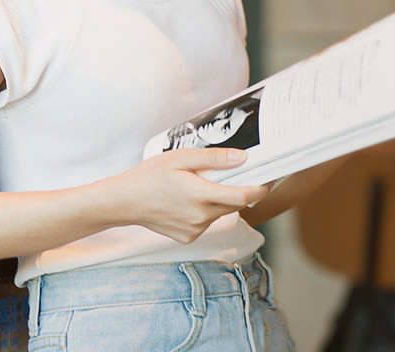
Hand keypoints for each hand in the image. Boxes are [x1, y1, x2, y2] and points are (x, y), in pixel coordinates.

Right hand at [110, 148, 271, 243]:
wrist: (124, 202)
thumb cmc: (150, 176)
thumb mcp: (181, 158)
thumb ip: (214, 158)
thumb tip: (242, 158)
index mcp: (201, 195)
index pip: (243, 196)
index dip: (260, 188)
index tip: (270, 178)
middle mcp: (201, 217)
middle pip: (233, 204)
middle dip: (239, 189)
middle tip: (236, 172)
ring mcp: (194, 230)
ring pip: (220, 212)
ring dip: (219, 199)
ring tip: (199, 183)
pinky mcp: (188, 237)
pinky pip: (206, 221)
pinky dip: (205, 209)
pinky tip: (188, 199)